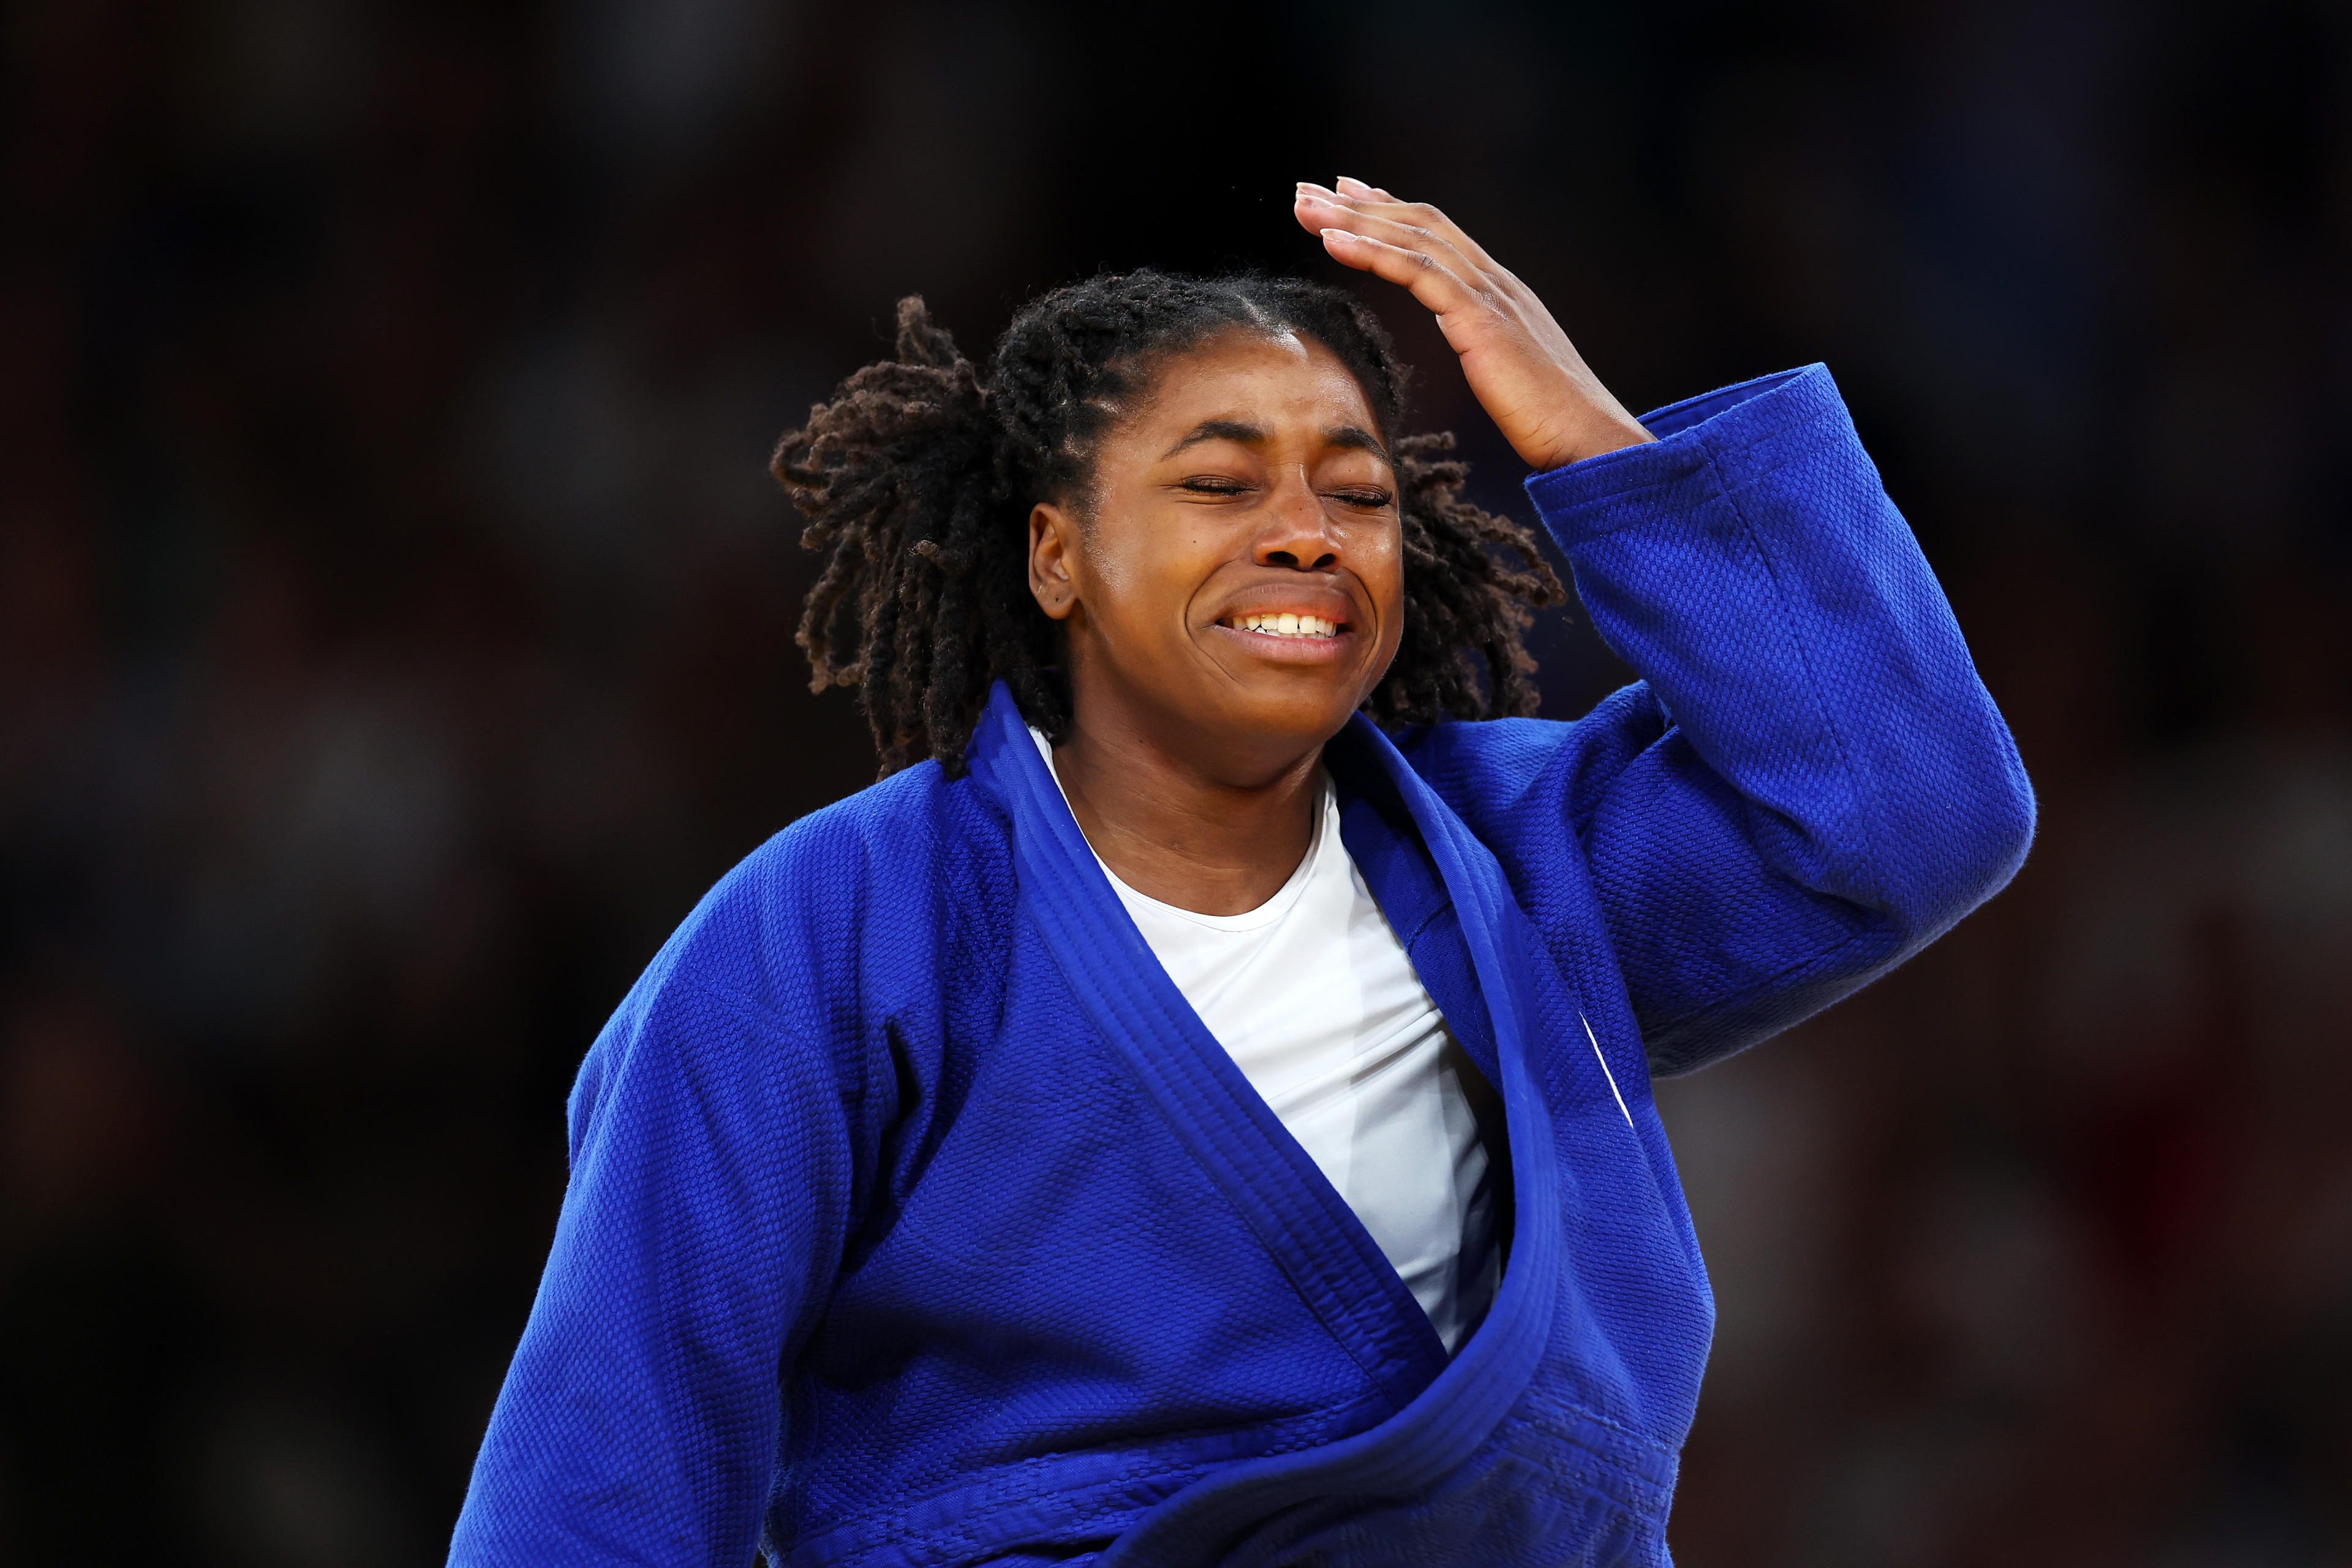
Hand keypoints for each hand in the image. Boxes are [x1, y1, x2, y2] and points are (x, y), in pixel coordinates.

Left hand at [1294, 177, 1652, 470]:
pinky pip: (1419, 273)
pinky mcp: (1482, 320)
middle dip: (1360, 205)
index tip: (1348, 196)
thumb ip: (1486, 344)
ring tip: (1307, 207)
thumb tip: (1468, 340)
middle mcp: (1494, 281)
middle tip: (1308, 191)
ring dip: (1355, 219)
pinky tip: (1333, 242)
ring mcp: (1491, 295)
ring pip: (1414, 238)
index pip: (1438, 234)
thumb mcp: (1510, 370)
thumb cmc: (1552, 420)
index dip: (1390, 211)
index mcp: (1499, 291)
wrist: (1591, 440)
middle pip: (1418, 223)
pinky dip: (1373, 251)